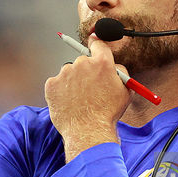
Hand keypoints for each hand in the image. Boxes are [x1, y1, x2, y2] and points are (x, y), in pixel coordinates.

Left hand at [44, 39, 129, 159]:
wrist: (88, 132)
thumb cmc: (107, 114)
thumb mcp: (125, 91)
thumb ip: (121, 73)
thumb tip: (114, 66)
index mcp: (102, 63)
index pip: (97, 44)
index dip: (96, 46)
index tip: (93, 46)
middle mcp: (82, 63)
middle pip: (83, 60)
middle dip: (86, 72)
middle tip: (89, 89)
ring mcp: (65, 73)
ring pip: (69, 73)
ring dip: (73, 82)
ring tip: (79, 101)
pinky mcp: (52, 84)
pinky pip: (56, 84)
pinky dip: (61, 92)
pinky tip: (69, 103)